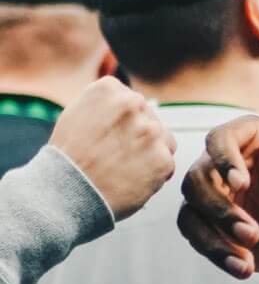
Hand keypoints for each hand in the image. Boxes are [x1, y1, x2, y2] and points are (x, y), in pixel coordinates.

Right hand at [50, 78, 176, 221]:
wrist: (66, 193)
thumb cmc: (67, 159)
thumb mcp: (76, 115)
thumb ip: (104, 104)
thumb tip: (125, 101)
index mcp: (109, 89)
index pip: (132, 101)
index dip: (124, 123)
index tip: (113, 137)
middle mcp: (133, 103)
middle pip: (150, 119)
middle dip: (139, 137)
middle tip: (117, 156)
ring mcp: (150, 131)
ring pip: (164, 140)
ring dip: (151, 153)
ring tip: (125, 168)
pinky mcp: (162, 157)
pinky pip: (167, 164)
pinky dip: (154, 175)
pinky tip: (132, 180)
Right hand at [177, 116, 258, 280]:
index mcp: (252, 139)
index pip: (222, 138)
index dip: (225, 159)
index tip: (241, 184)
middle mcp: (225, 163)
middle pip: (198, 177)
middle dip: (221, 209)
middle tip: (253, 234)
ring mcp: (214, 193)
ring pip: (192, 207)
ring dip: (214, 236)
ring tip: (247, 260)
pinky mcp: (209, 222)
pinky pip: (194, 233)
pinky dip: (215, 251)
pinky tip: (241, 269)